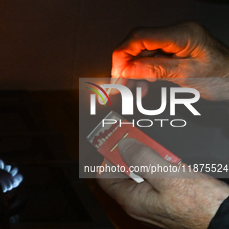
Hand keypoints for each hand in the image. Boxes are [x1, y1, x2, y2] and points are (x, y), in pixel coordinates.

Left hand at [97, 138, 228, 228]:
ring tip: (158, 148)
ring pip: (142, 174)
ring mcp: (153, 202)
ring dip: (148, 158)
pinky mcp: (167, 200)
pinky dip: (160, 167)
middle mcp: (139, 203)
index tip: (113, 141)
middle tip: (138, 138)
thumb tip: (123, 145)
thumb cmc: (200, 205)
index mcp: (132, 200)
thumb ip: (141, 159)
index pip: (106, 177)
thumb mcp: (166, 175)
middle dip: (131, 154)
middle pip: (125, 173)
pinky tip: (171, 160)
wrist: (226, 220)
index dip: (107, 158)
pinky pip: (157, 179)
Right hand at [111, 21, 228, 99]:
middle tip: (119, 84)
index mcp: (182, 34)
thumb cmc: (223, 77)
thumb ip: (156, 70)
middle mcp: (175, 34)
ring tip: (130, 89)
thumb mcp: (188, 75)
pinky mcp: (172, 52)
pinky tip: (142, 85)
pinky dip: (142, 74)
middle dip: (124, 65)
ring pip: (141, 54)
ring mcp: (173, 43)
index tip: (117, 73)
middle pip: (137, 44)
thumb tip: (128, 68)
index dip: (123, 55)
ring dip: (132, 72)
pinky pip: (150, 60)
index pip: (140, 37)